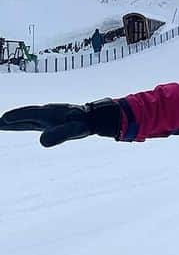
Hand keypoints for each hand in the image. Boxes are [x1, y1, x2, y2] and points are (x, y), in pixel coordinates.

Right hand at [0, 100, 121, 146]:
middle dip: (8, 120)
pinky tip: (16, 123)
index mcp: (47, 114)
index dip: (16, 117)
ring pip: (25, 118)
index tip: (2, 120)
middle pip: (22, 116)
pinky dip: (20, 121)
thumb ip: (59, 135)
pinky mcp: (48, 119)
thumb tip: (42, 141)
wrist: (93, 117)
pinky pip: (30, 120)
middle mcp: (44, 112)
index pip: (28, 115)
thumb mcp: (72, 130)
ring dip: (12, 121)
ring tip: (0, 123)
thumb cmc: (82, 124)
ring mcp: (45, 115)